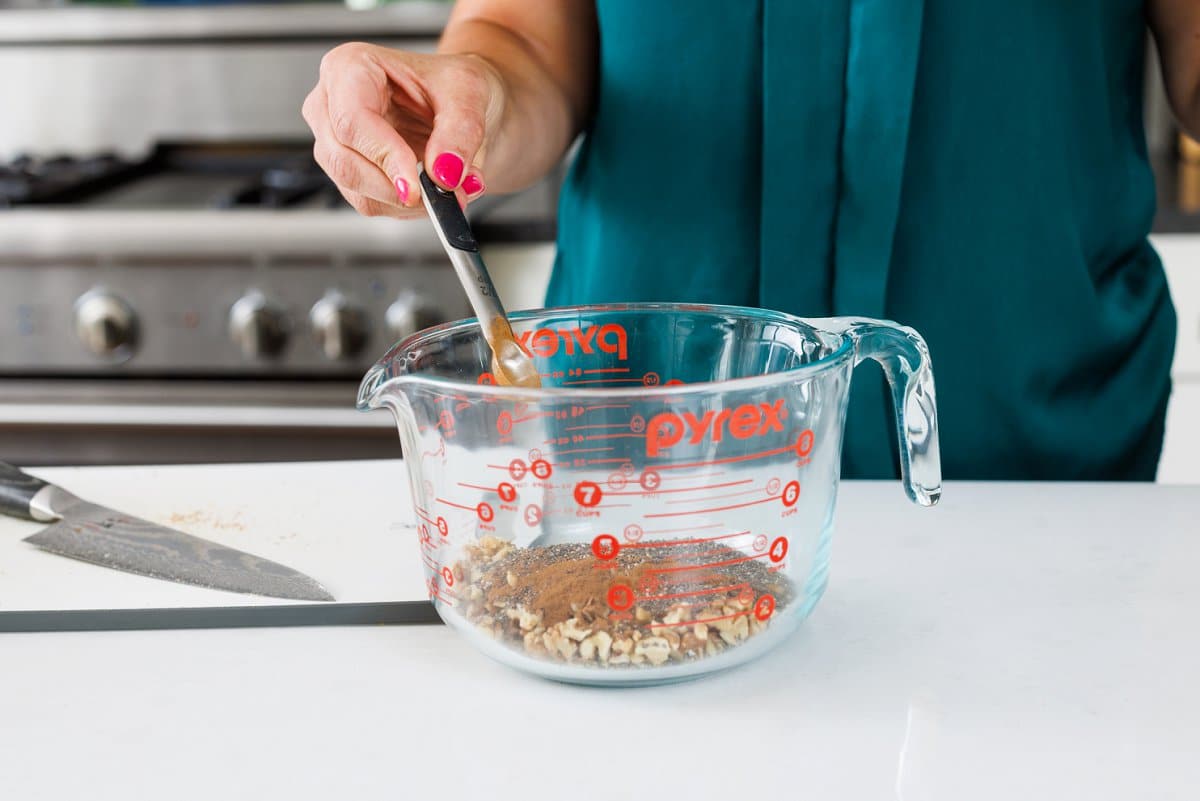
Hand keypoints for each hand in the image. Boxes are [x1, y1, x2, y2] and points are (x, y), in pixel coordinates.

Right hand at [302, 42, 505, 218]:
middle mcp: (331, 105)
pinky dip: (408, 206)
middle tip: (444, 193)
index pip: (352, 120)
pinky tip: (432, 188)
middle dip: (397, 187)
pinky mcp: (350, 174)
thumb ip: (460, 132)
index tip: (417, 186)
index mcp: (350, 66)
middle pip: (344, 162)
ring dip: (408, 201)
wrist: (464, 104)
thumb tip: (444, 173)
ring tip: (450, 186)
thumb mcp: (469, 93)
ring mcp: (335, 143)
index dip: (385, 157)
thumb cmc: (454, 85)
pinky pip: (371, 204)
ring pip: (357, 191)